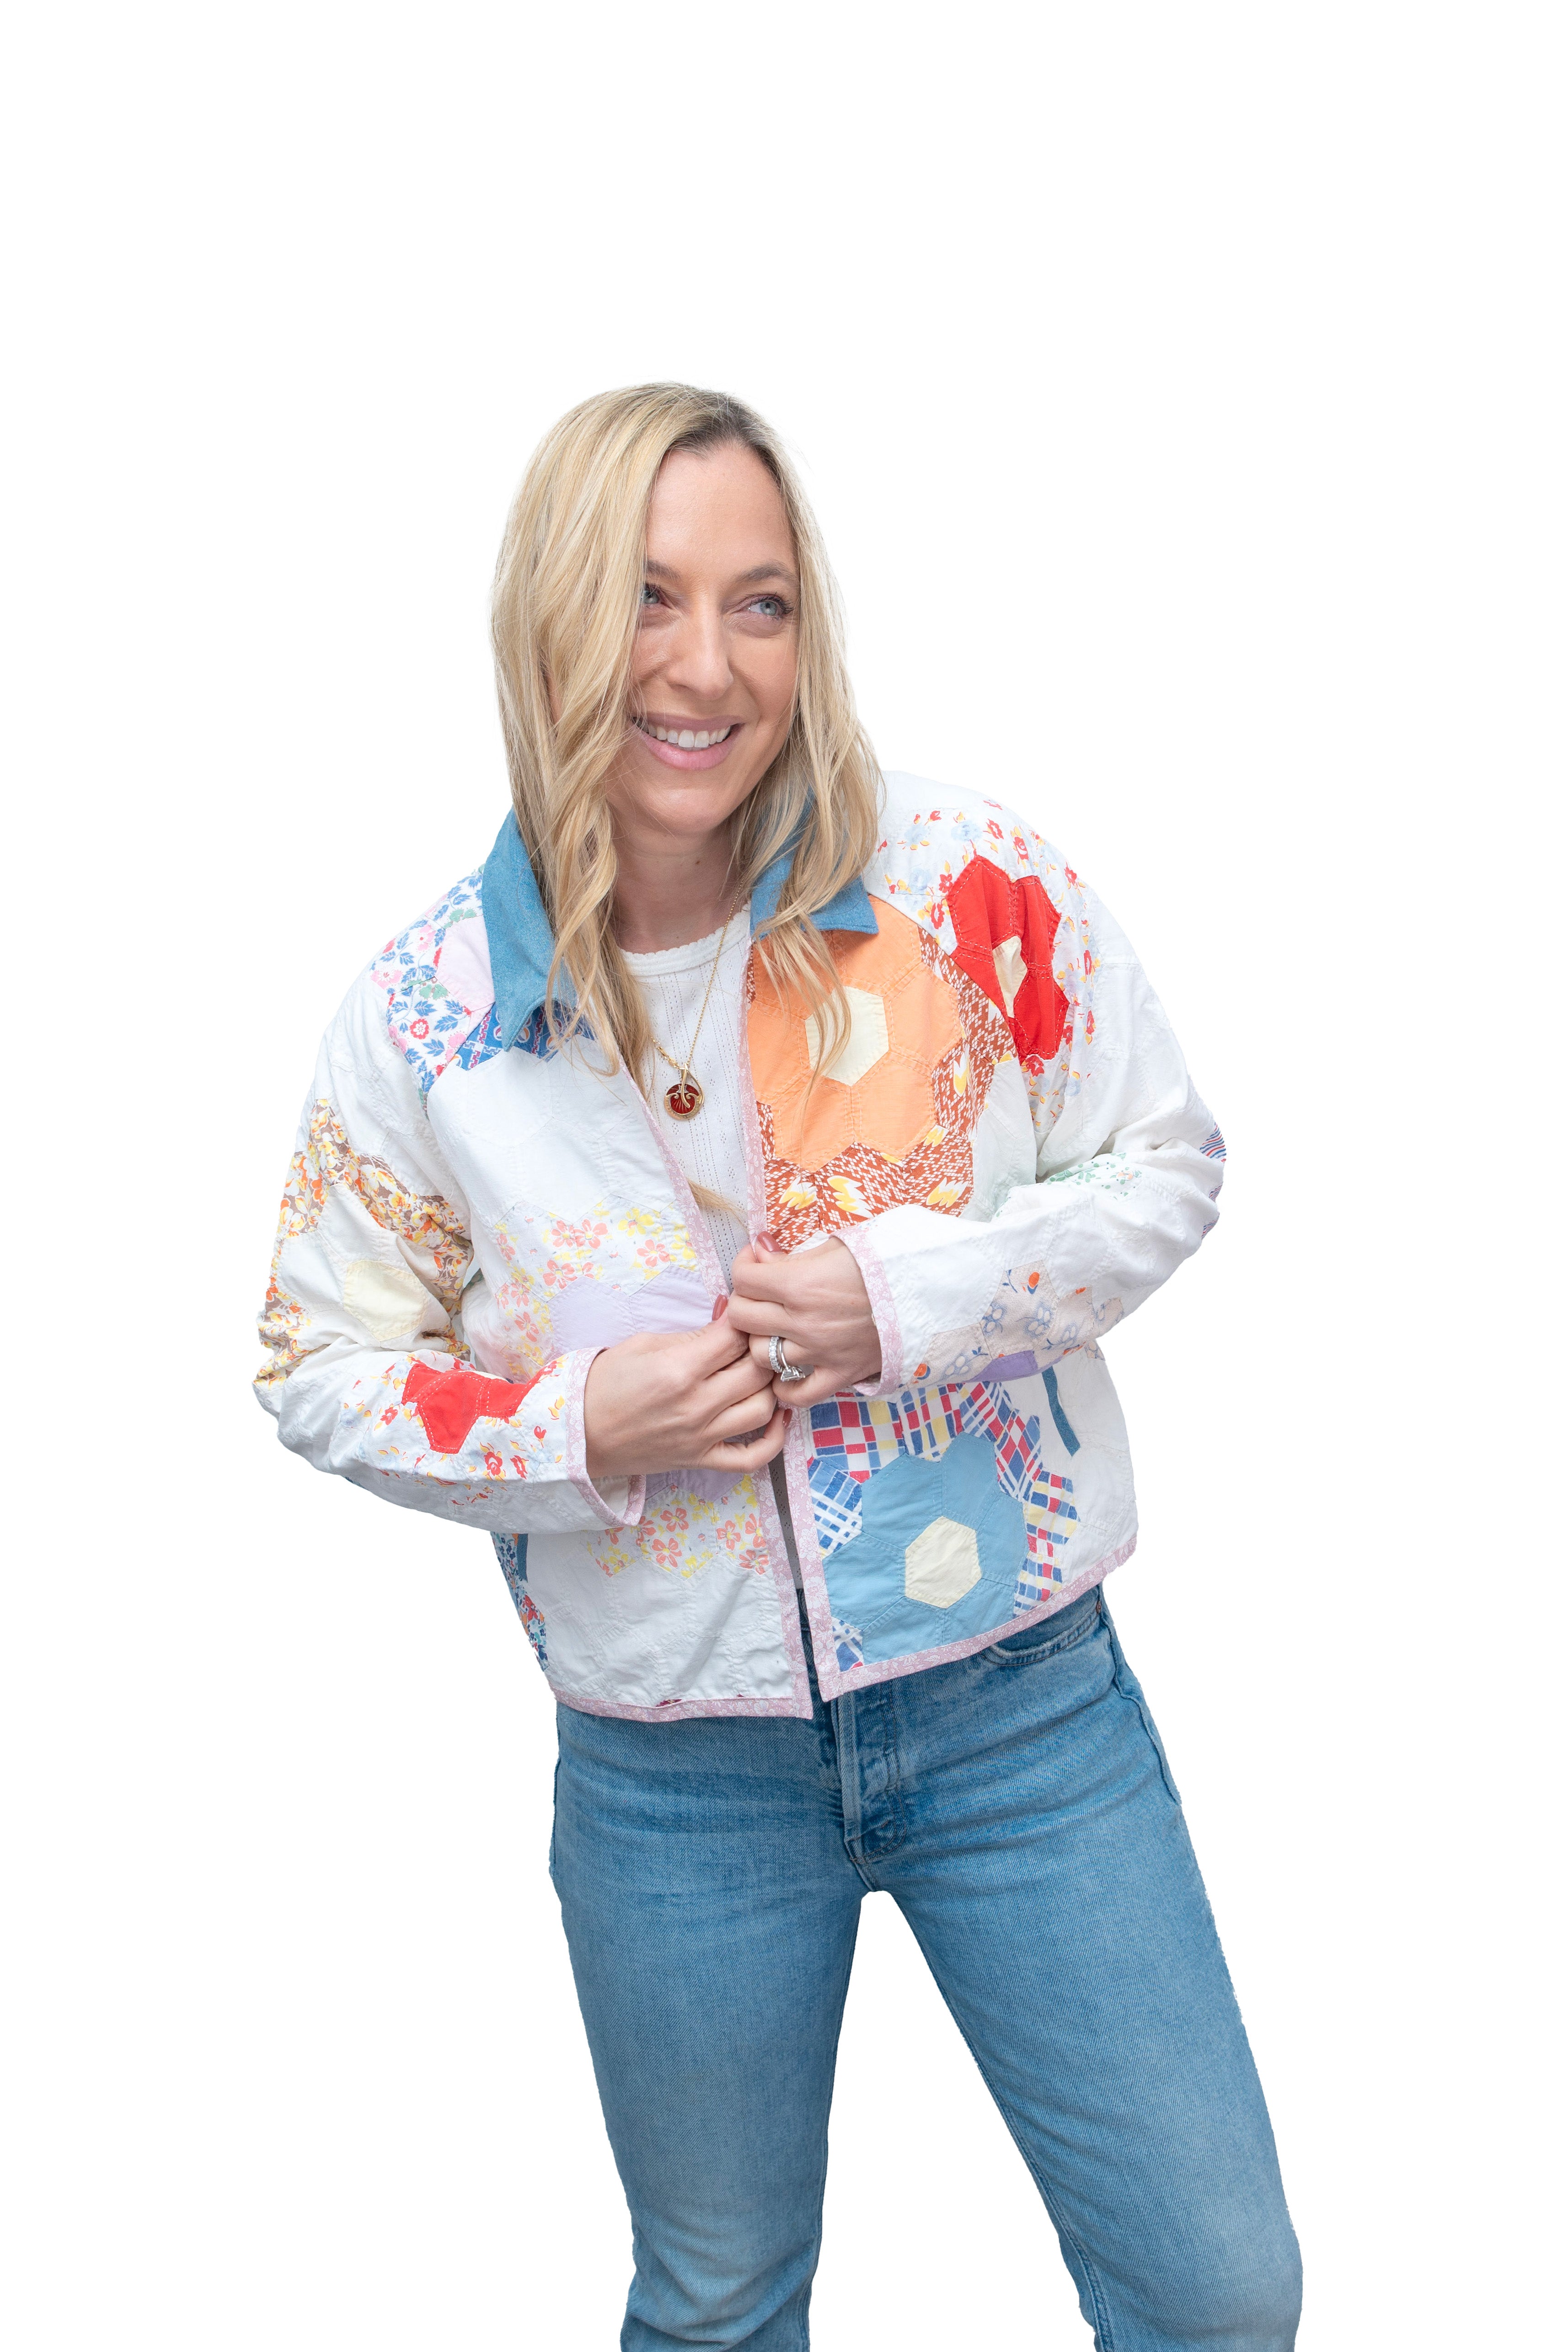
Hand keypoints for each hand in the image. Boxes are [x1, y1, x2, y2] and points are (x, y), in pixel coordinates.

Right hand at [582, 1311, 789, 1482]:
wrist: (578, 1432)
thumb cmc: (605, 1383)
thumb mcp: (643, 1344)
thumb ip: (691, 1334)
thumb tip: (729, 1317)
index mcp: (679, 1369)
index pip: (735, 1337)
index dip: (744, 1320)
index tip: (742, 1313)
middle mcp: (696, 1405)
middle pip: (757, 1370)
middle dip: (760, 1348)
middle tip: (755, 1340)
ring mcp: (702, 1437)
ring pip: (763, 1408)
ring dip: (770, 1386)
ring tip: (763, 1371)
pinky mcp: (701, 1460)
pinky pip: (752, 1457)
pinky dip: (774, 1439)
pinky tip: (776, 1415)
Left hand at [725, 1233, 881, 1408]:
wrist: (928, 1292)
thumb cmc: (883, 1263)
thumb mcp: (835, 1246)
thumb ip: (790, 1254)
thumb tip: (759, 1251)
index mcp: (800, 1283)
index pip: (742, 1280)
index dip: (743, 1267)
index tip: (755, 1264)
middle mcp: (804, 1321)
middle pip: (741, 1318)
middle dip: (745, 1302)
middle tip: (761, 1296)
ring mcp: (820, 1352)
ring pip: (761, 1357)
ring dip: (762, 1342)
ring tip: (776, 1330)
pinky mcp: (839, 1374)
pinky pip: (796, 1394)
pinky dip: (784, 1387)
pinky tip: (785, 1371)